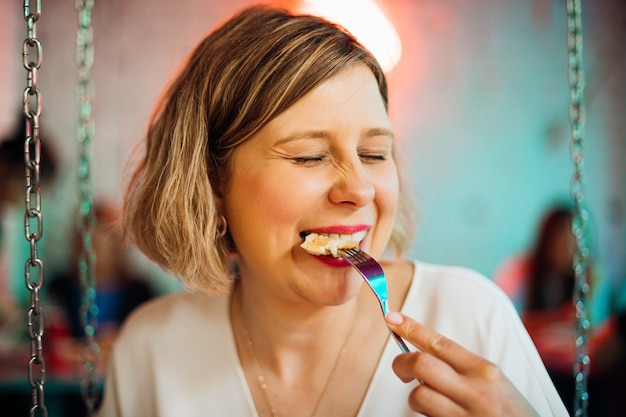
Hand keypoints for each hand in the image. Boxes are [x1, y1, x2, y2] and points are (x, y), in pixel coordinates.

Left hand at [385, 311, 538, 416]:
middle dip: (401, 364)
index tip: (392, 318)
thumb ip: (463, 369)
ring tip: (429, 403)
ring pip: (418, 395)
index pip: (440, 343)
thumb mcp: (494, 384)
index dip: (412, 328)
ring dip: (415, 398)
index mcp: (485, 371)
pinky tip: (439, 416)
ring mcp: (465, 416)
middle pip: (421, 365)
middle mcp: (476, 392)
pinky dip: (425, 416)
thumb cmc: (511, 414)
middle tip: (401, 369)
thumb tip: (423, 354)